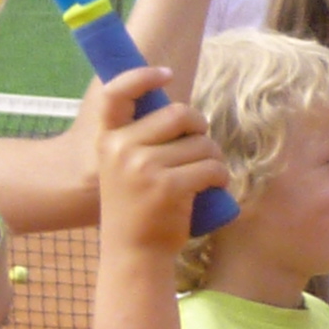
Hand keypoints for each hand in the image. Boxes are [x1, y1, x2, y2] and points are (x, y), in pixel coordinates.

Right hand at [86, 67, 226, 253]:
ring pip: (202, 143)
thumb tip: (179, 109)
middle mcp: (122, 149)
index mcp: (107, 139)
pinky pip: (212, 167)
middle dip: (200, 127)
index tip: (165, 74)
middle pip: (180, 114)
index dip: (141, 76)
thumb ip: (139, 138)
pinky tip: (213, 187)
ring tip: (203, 175)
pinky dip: (221, 176)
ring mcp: (144, 167)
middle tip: (201, 147)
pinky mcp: (170, 187)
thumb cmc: (135, 206)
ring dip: (213, 157)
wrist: (133, 253)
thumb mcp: (123, 167)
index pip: (115, 93)